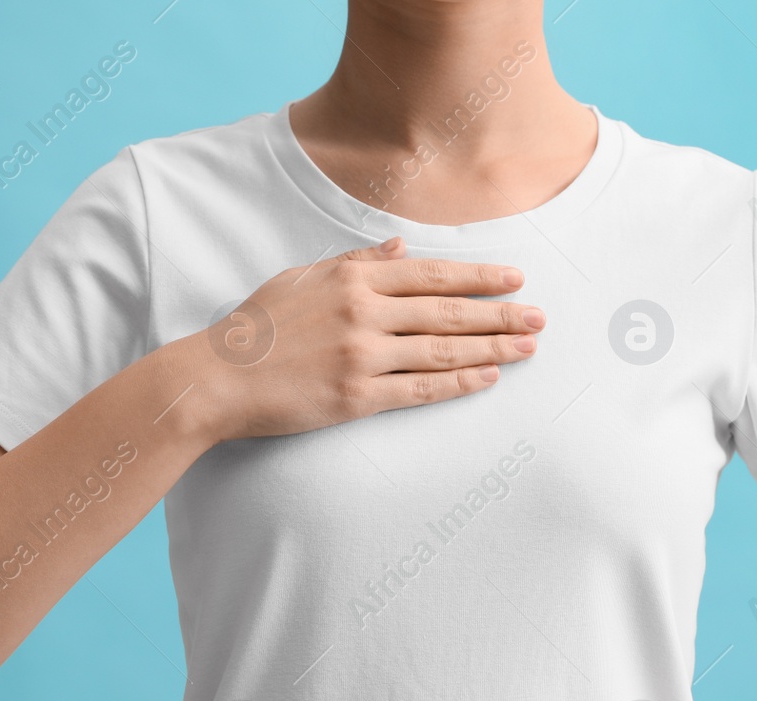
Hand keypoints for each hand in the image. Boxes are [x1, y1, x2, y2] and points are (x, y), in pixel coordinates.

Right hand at [188, 236, 543, 442]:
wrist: (217, 377)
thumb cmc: (255, 328)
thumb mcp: (301, 278)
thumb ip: (355, 261)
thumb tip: (400, 248)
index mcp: (352, 277)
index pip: (431, 274)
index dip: (478, 277)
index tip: (514, 280)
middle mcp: (363, 311)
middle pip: (448, 310)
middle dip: (500, 314)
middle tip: (539, 317)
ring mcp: (362, 355)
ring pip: (442, 349)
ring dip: (491, 348)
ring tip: (527, 348)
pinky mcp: (357, 396)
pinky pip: (421, 389)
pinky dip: (459, 383)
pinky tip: (488, 378)